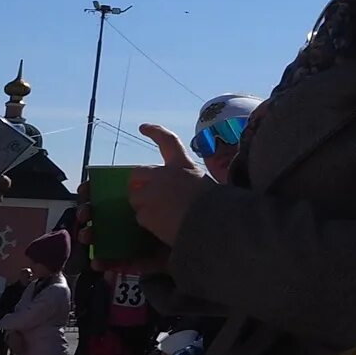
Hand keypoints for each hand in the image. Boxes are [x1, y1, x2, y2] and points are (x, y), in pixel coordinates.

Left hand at [127, 125, 205, 246]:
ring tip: (160, 215)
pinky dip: (148, 222)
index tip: (143, 127)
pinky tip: (162, 227)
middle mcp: (163, 176)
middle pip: (138, 172)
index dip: (155, 132)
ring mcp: (151, 194)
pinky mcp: (146, 214)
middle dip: (138, 182)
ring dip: (143, 204)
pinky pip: (140, 217)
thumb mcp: (211, 186)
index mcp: (183, 166)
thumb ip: (194, 184)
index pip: (167, 141)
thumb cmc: (220, 206)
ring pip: (135, 197)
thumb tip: (191, 191)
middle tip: (142, 191)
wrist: (214, 226)